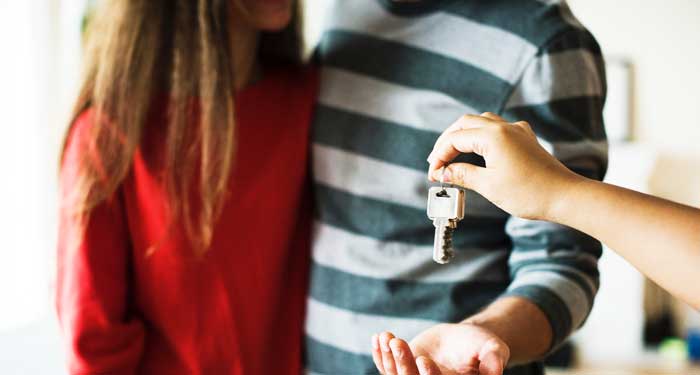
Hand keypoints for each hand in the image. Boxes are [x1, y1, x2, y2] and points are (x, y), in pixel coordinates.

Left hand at [371, 323, 509, 374]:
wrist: (463, 340)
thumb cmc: (481, 345)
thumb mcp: (492, 349)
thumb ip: (494, 359)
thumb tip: (496, 370)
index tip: (423, 359)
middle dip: (403, 365)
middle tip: (398, 343)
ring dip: (390, 358)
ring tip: (388, 337)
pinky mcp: (402, 372)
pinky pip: (386, 368)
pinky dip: (381, 355)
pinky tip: (379, 338)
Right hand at [426, 112, 582, 220]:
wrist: (565, 196)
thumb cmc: (529, 193)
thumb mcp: (489, 186)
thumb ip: (462, 174)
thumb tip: (443, 172)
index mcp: (493, 136)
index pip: (455, 139)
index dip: (440, 156)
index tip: (433, 174)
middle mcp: (505, 127)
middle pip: (465, 123)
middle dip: (447, 141)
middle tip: (437, 162)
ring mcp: (517, 131)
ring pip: (481, 122)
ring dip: (464, 135)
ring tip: (453, 155)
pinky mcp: (525, 139)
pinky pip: (498, 129)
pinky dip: (481, 136)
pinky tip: (479, 150)